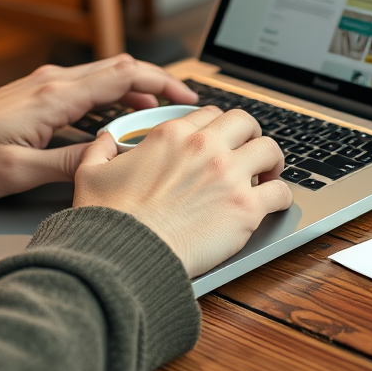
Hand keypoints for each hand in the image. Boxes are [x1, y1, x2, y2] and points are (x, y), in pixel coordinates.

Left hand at [0, 55, 197, 199]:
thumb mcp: (19, 172)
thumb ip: (71, 164)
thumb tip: (114, 159)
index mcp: (54, 96)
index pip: (123, 76)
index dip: (162, 84)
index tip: (189, 98)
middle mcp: (53, 81)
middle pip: (120, 69)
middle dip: (158, 84)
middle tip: (186, 107)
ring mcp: (44, 84)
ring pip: (105, 76)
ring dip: (136, 93)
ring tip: (160, 119)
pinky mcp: (36, 93)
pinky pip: (87, 87)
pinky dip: (113, 99)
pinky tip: (120, 122)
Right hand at [73, 106, 292, 277]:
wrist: (123, 256)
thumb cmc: (107, 220)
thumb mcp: (90, 173)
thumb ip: (100, 150)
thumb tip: (104, 139)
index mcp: (172, 135)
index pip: (210, 114)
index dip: (218, 127)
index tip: (221, 141)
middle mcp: (205, 147)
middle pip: (245, 122)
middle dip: (250, 134)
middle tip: (250, 152)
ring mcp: (228, 175)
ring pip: (269, 149)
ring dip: (272, 161)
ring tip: (269, 174)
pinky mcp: (245, 207)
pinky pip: (280, 192)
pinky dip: (281, 196)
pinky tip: (274, 203)